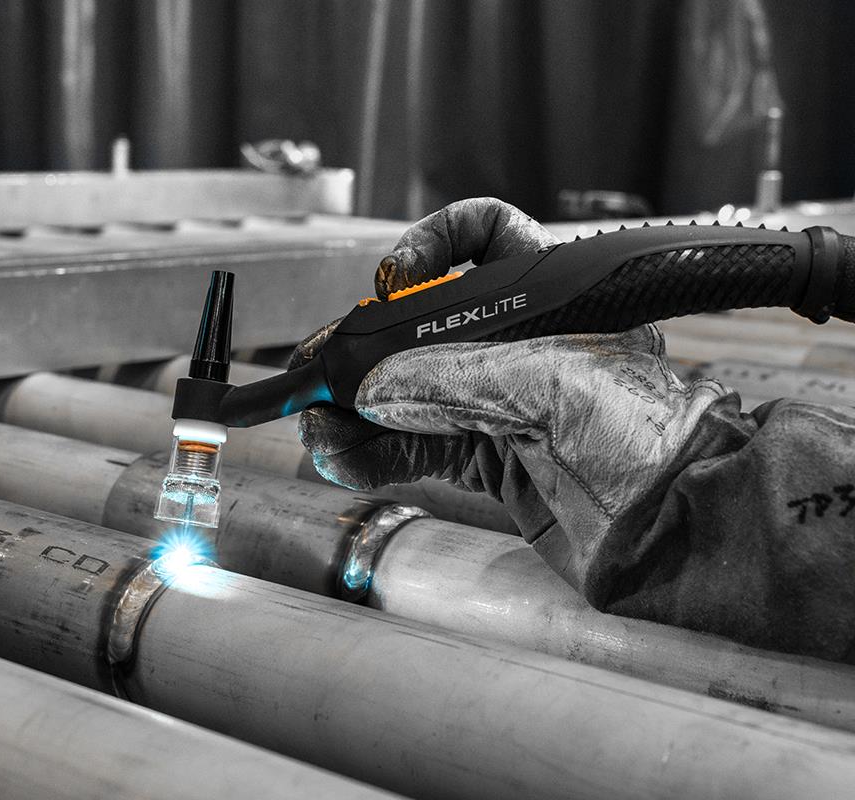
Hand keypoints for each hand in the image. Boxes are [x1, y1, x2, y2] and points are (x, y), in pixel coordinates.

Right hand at [294, 198, 726, 590]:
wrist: (685, 533)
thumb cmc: (653, 440)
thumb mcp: (542, 382)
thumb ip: (447, 378)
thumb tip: (370, 389)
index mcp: (555, 299)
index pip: (487, 239)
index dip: (432, 245)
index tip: (389, 280)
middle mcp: (527, 346)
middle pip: (424, 330)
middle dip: (365, 350)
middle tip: (317, 374)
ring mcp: (507, 406)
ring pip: (411, 394)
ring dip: (356, 411)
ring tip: (318, 427)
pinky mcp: (493, 463)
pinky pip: (416, 449)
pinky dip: (374, 454)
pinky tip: (342, 457)